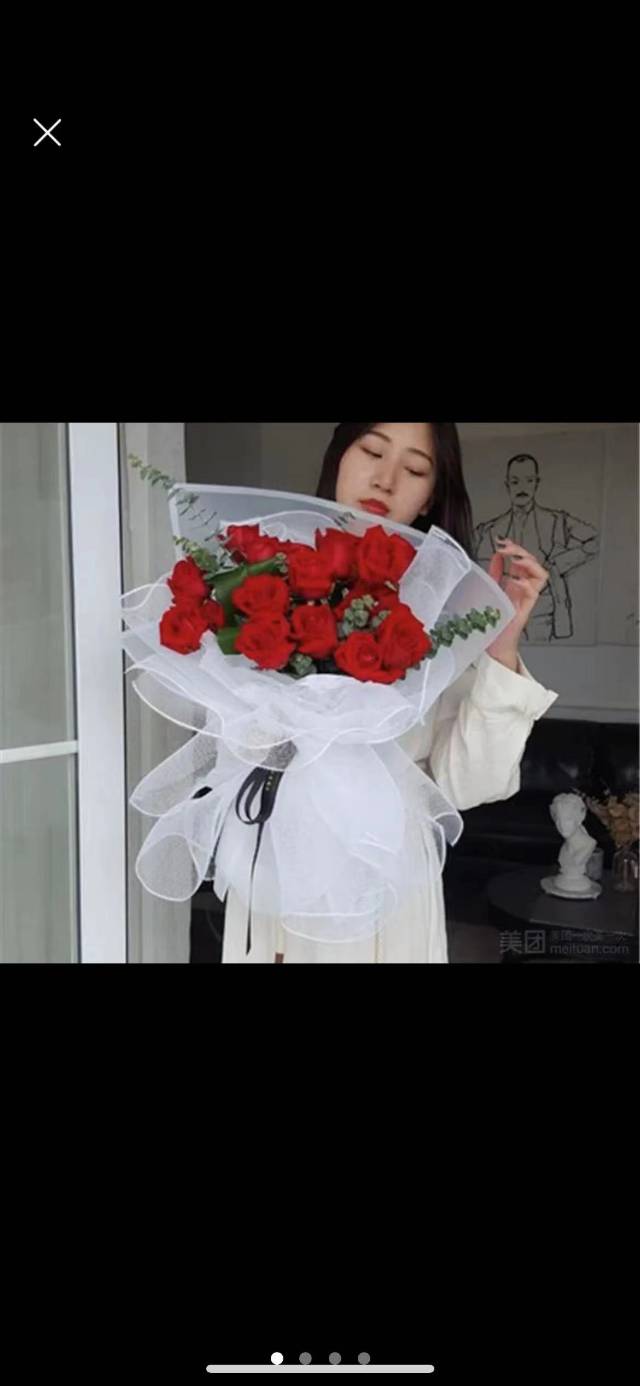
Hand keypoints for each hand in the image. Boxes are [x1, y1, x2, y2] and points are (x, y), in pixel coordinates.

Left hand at [486, 538, 549, 663]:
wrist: (494, 644)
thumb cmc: (494, 620)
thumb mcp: (492, 589)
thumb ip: (495, 572)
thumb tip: (496, 555)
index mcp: (516, 582)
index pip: (523, 560)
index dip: (516, 548)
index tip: (503, 541)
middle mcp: (523, 589)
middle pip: (533, 564)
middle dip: (521, 551)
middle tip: (507, 548)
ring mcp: (525, 598)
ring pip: (540, 576)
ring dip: (529, 565)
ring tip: (516, 560)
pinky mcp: (524, 609)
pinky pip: (533, 594)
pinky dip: (526, 584)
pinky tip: (515, 580)